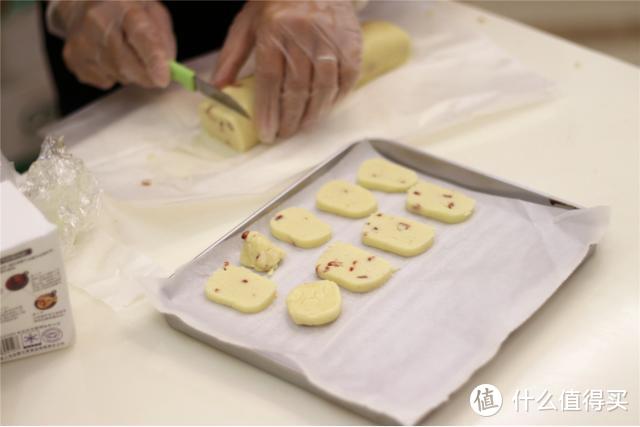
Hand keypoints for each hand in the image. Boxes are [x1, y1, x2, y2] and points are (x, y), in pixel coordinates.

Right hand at [54, 1, 175, 88]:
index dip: (153, 58)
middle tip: (158, 74)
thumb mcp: (150, 10)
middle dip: (148, 75)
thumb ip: (163, 37)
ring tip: (127, 52)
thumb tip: (167, 67)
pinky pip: (105, 80)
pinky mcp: (73, 58)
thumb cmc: (122, 7)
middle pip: (127, 63)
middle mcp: (97, 21)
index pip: (140, 33)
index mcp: (122, 5)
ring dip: (132, 73)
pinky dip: (115, 74)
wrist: (80, 2)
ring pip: (118, 75)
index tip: (164, 77)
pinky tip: (110, 56)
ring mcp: (82, 41)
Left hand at [213, 1, 361, 142]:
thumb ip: (233, 55)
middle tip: (284, 133)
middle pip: (296, 87)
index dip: (268, 110)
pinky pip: (346, 78)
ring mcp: (330, 38)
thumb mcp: (249, 22)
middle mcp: (303, 33)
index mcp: (274, 28)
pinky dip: (336, 98)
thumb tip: (219, 87)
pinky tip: (325, 108)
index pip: (269, 78)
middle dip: (290, 117)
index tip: (267, 132)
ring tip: (303, 126)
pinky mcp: (351, 43)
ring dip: (313, 113)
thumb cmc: (279, 1)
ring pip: (323, 87)